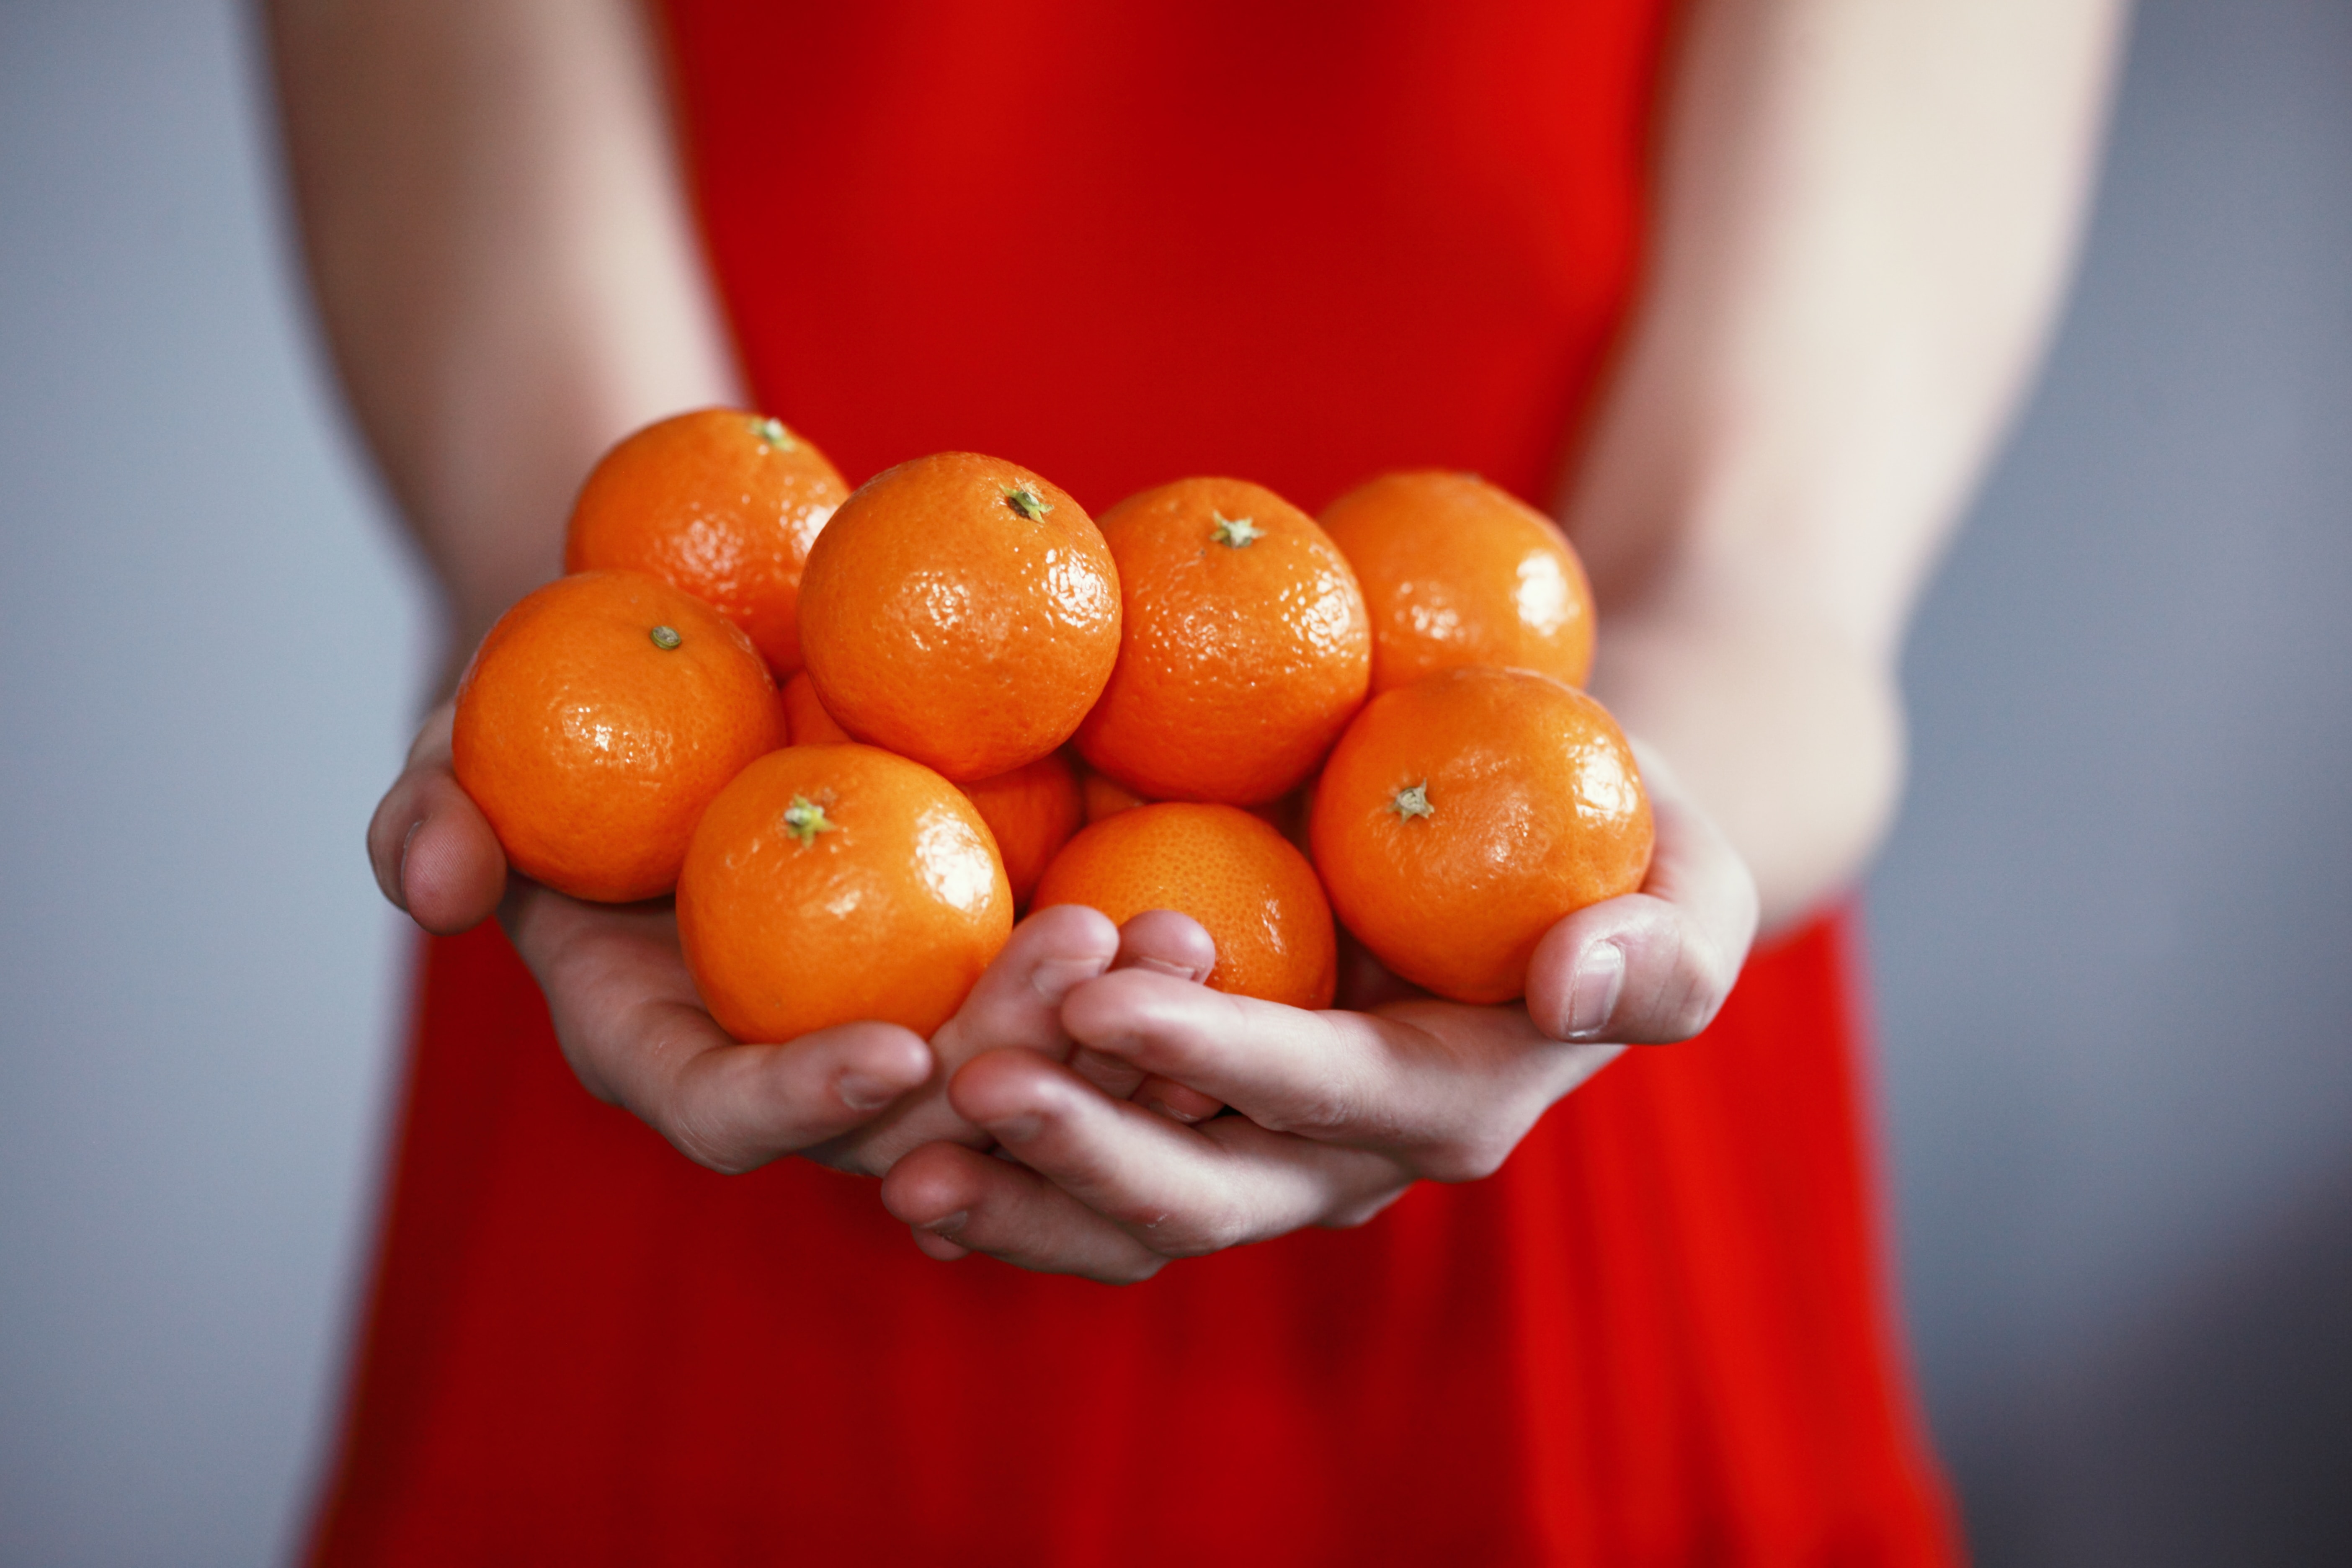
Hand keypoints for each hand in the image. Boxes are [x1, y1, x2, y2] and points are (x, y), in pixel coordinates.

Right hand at [366, 703, 1212, 1173]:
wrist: (682, 660)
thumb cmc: (558, 707)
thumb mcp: (470, 738)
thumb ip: (435, 811)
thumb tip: (424, 882)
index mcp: (673, 1046)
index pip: (732, 1117)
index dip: (803, 1102)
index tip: (895, 1046)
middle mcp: (797, 1059)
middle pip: (911, 1117)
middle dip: (1005, 1062)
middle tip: (1094, 957)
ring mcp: (904, 1015)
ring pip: (1017, 1076)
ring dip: (1109, 1031)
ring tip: (1192, 933)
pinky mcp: (981, 961)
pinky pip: (1072, 1000)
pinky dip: (1138, 975)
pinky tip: (1216, 906)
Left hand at [878, 745, 1758, 1282]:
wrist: (1545, 851)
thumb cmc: (1621, 845)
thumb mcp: (1691, 883)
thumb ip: (1661, 946)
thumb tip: (1574, 984)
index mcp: (1449, 1101)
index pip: (1328, 1091)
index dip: (1223, 1055)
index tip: (1109, 991)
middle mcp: (1345, 1158)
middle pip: (1208, 1188)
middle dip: (1088, 1151)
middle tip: (971, 1083)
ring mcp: (1261, 1149)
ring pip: (1131, 1210)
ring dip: (1018, 1191)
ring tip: (894, 1155)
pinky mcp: (1195, 1116)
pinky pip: (1093, 1174)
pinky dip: (1004, 1176)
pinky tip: (895, 1155)